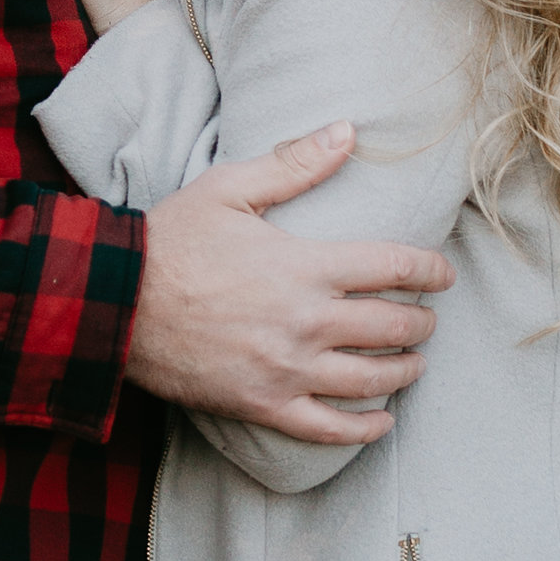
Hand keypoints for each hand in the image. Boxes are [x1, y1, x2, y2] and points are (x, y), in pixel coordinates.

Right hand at [132, 125, 453, 445]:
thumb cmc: (171, 240)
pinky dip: (364, 428)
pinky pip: (328, 427)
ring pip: (371, 380)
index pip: (392, 267)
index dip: (429, 270)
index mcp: (305, 266)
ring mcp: (287, 369)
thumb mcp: (230, 188)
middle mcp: (306, 322)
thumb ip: (295, 164)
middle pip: (393, 327)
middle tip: (428, 318)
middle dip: (421, 322)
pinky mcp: (264, 404)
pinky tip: (381, 421)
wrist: (116, 303)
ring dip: (404, 372)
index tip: (443, 274)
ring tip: (414, 363)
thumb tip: (349, 132)